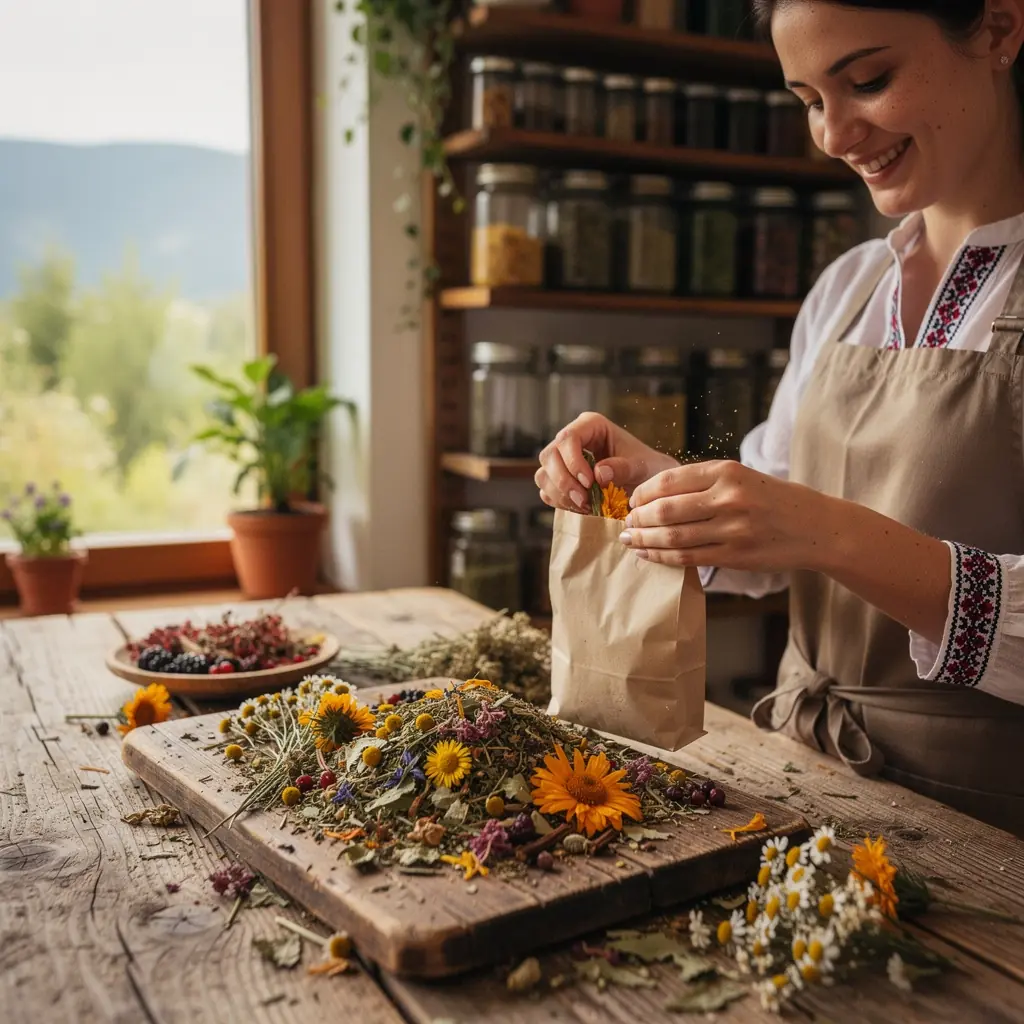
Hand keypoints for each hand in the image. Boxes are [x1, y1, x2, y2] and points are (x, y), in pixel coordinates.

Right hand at [535, 412, 679, 511]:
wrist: (648, 486)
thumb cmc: (647, 469)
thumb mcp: (641, 467)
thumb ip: (623, 468)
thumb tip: (599, 473)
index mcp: (591, 426)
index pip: (568, 438)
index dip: (573, 461)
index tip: (589, 482)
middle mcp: (572, 440)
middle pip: (549, 455)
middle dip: (564, 481)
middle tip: (584, 501)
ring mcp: (563, 460)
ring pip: (543, 474)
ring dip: (560, 494)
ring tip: (585, 506)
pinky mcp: (560, 479)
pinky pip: (546, 490)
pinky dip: (560, 502)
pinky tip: (581, 508)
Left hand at [621, 460, 831, 571]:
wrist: (816, 527)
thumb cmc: (773, 500)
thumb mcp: (742, 477)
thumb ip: (703, 482)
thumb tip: (654, 496)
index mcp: (727, 471)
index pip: (669, 480)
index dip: (643, 493)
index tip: (632, 501)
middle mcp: (729, 498)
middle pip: (666, 510)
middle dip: (638, 519)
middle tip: (626, 524)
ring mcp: (733, 529)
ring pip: (674, 536)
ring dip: (645, 541)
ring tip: (630, 541)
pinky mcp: (736, 556)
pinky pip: (689, 558)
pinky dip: (663, 558)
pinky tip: (649, 555)